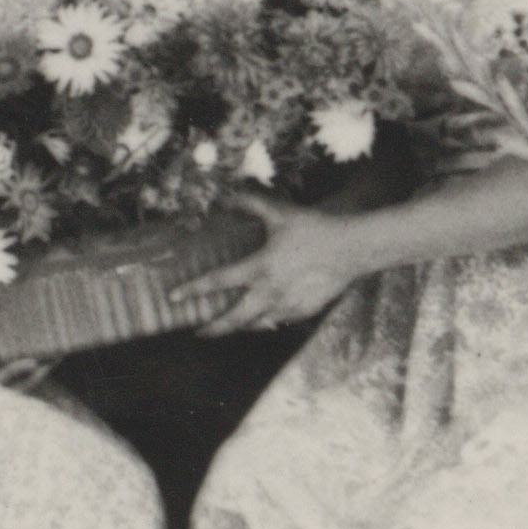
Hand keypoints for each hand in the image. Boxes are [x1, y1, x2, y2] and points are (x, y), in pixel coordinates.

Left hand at [169, 189, 361, 335]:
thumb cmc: (314, 228)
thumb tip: (226, 196)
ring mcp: (288, 305)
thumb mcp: (280, 213)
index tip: (175, 297)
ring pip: (257, 323)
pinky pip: (279, 320)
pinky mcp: (304, 311)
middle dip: (214, 328)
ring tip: (230, 326)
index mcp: (260, 267)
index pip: (219, 282)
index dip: (193, 290)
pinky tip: (264, 318)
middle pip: (234, 318)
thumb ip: (251, 203)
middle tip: (199, 332)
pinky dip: (268, 320)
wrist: (352, 249)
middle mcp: (270, 291)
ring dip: (240, 326)